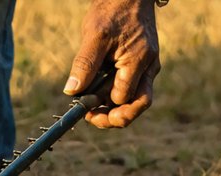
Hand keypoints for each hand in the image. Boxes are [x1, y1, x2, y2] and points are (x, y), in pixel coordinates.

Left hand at [63, 0, 159, 128]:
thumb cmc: (113, 10)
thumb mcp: (95, 35)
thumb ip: (85, 64)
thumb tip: (72, 91)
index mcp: (139, 62)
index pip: (121, 97)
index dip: (101, 105)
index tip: (83, 106)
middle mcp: (148, 68)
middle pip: (137, 106)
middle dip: (114, 117)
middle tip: (91, 119)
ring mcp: (148, 68)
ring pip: (136, 100)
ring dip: (114, 107)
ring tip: (93, 110)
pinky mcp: (143, 65)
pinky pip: (133, 87)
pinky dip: (116, 93)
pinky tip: (100, 91)